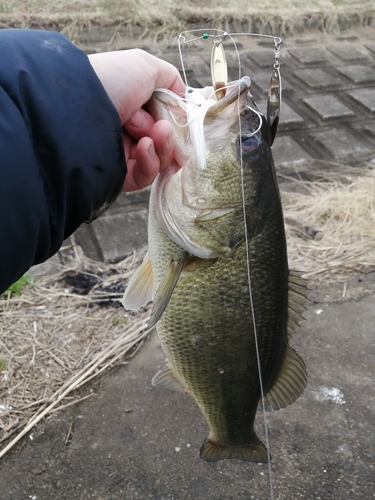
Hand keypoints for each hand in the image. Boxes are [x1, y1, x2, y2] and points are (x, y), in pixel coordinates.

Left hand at [88, 49, 184, 190]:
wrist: (78, 105)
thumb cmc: (112, 80)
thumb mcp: (146, 67)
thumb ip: (171, 81)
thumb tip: (185, 101)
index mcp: (133, 105)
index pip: (165, 121)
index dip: (177, 124)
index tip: (184, 122)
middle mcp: (126, 129)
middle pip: (164, 143)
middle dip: (168, 135)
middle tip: (163, 127)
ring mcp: (121, 153)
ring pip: (158, 161)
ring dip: (162, 147)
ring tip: (152, 136)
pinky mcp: (116, 175)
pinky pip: (144, 176)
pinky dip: (150, 162)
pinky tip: (144, 147)